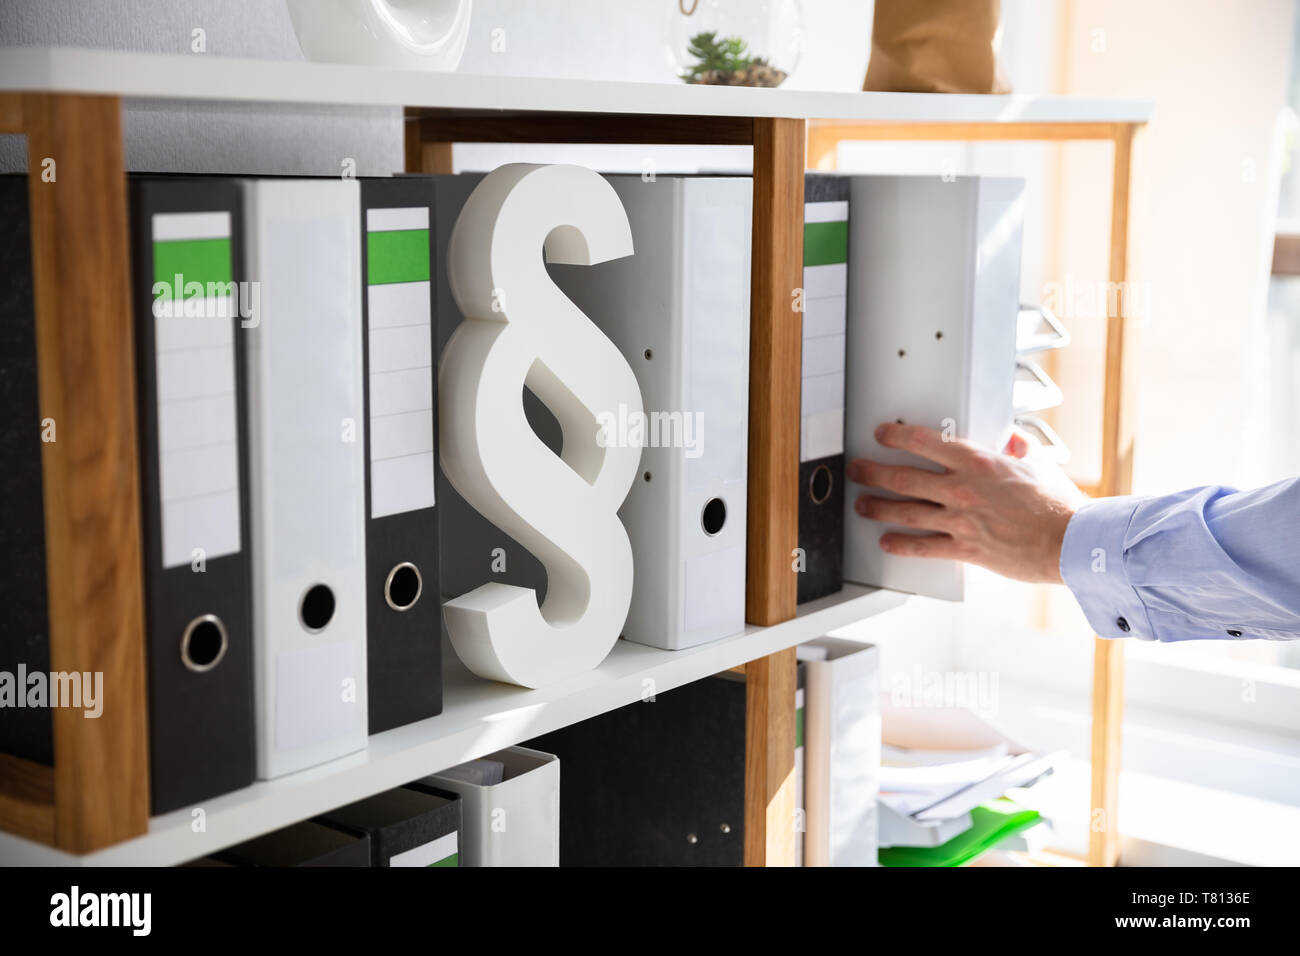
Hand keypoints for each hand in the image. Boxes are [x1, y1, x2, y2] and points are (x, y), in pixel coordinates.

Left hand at [846, 422, 1086, 583]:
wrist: (1071, 541)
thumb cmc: (1059, 505)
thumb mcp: (1039, 465)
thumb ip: (1021, 449)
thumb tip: (1013, 440)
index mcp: (979, 463)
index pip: (925, 442)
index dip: (896, 437)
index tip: (881, 434)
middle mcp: (963, 489)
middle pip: (903, 478)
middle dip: (872, 473)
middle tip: (857, 470)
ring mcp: (960, 520)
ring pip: (906, 512)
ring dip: (878, 508)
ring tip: (862, 505)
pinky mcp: (965, 548)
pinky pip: (924, 546)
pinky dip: (902, 545)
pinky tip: (887, 542)